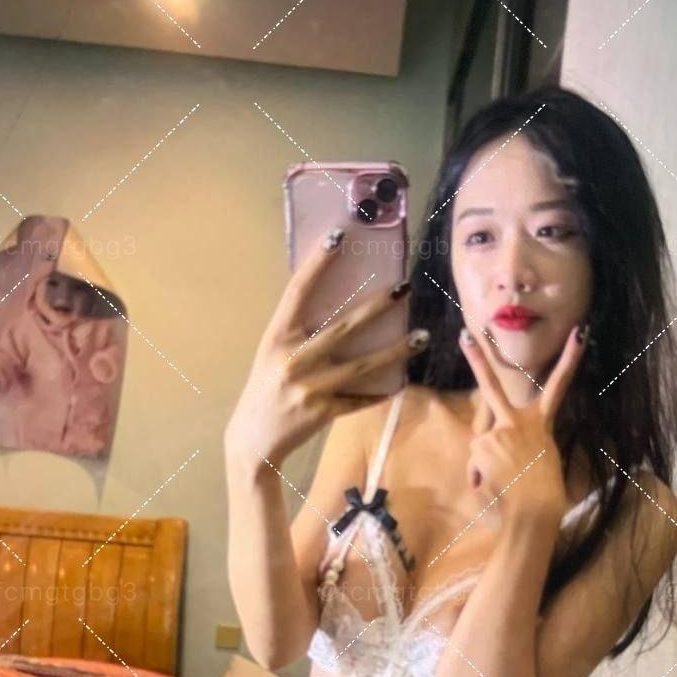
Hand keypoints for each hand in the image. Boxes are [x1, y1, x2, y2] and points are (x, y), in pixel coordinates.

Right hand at [224, 227, 425, 469]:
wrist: (253, 442)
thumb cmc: (266, 389)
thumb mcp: (273, 355)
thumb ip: (298, 333)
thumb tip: (338, 305)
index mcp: (277, 338)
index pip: (298, 292)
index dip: (317, 262)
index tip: (338, 235)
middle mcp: (293, 359)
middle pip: (344, 326)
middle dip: (378, 305)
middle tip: (405, 286)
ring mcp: (310, 387)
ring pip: (363, 366)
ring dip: (397, 350)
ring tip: (422, 336)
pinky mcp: (323, 412)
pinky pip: (360, 399)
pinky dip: (380, 392)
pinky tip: (400, 381)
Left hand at [459, 322, 588, 521]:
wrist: (536, 511)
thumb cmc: (543, 494)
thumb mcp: (539, 460)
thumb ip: (516, 444)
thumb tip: (491, 443)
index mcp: (541, 424)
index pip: (558, 386)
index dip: (570, 359)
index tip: (579, 333)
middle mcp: (519, 421)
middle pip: (493, 387)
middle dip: (478, 360)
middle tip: (467, 335)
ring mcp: (499, 430)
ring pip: (481, 446)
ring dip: (485, 466)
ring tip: (504, 483)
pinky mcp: (483, 444)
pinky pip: (474, 464)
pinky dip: (479, 478)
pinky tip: (495, 486)